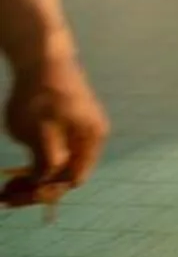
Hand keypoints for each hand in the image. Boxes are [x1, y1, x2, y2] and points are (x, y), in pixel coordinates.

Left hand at [4, 44, 107, 206]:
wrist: (41, 59)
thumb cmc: (41, 95)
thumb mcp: (40, 132)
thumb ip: (46, 161)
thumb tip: (46, 182)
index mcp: (90, 139)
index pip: (72, 179)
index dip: (44, 192)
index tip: (15, 197)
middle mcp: (90, 138)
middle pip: (65, 174)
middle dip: (36, 188)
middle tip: (4, 195)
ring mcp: (78, 130)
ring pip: (58, 165)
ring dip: (33, 179)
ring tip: (7, 186)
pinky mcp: (66, 124)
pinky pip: (54, 153)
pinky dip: (35, 164)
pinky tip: (17, 169)